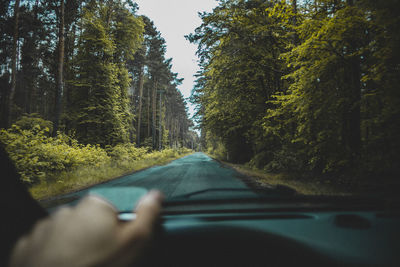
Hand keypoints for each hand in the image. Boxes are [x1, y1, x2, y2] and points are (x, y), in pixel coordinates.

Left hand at [9, 191, 163, 266]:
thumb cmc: (97, 265)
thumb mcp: (133, 243)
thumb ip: (147, 215)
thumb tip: (155, 194)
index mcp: (96, 206)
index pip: (116, 208)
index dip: (120, 227)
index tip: (120, 243)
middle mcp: (69, 210)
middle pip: (91, 220)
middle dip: (97, 235)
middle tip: (100, 257)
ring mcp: (45, 227)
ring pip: (68, 232)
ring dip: (74, 243)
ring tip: (81, 263)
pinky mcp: (27, 244)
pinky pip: (47, 244)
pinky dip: (53, 253)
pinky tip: (61, 265)